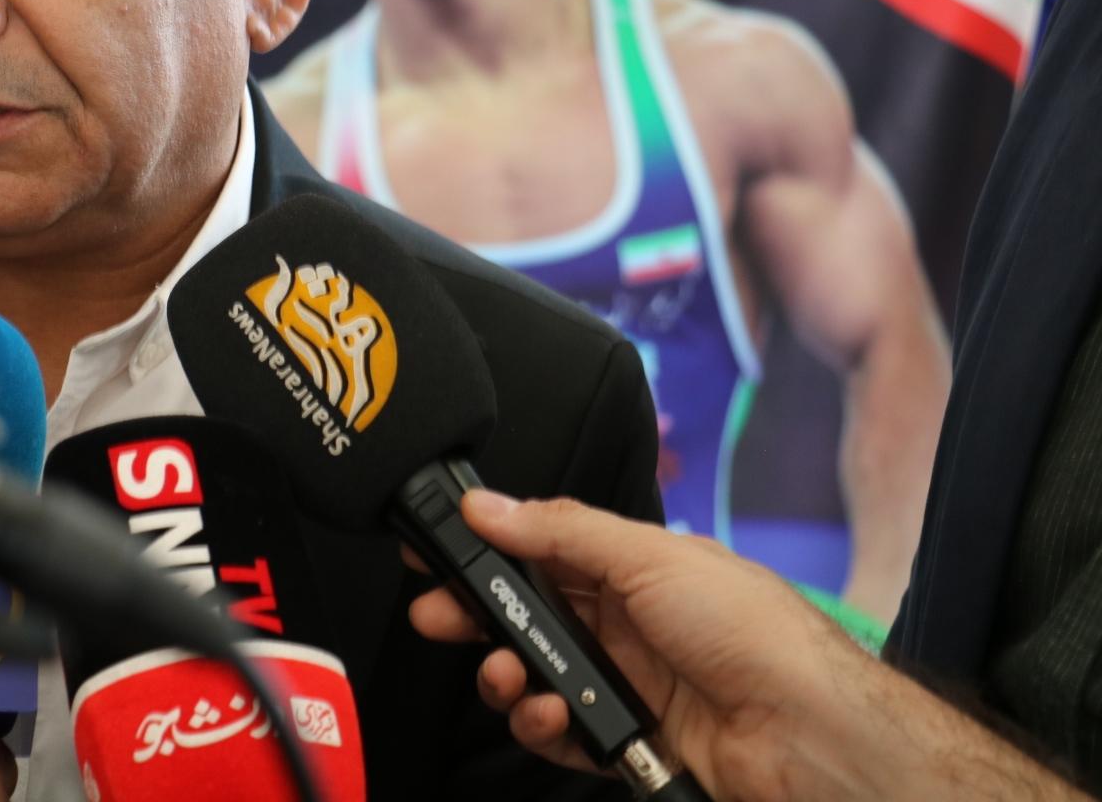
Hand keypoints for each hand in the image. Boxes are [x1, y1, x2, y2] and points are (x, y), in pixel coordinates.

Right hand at [407, 491, 880, 801]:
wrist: (808, 732)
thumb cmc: (753, 633)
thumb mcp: (649, 556)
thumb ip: (561, 530)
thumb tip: (489, 503)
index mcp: (633, 565)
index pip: (541, 548)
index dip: (487, 549)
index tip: (435, 550)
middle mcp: (626, 622)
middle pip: (527, 614)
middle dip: (477, 616)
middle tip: (437, 617)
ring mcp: (626, 682)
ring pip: (536, 675)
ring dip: (507, 676)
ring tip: (507, 677)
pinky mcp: (628, 739)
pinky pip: (562, 733)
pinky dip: (543, 726)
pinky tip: (548, 715)